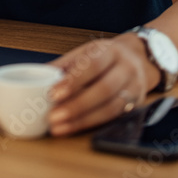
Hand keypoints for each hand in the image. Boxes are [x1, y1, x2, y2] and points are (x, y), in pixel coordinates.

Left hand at [46, 34, 160, 135]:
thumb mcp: (86, 52)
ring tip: (59, 126)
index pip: (93, 65)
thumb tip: (38, 76)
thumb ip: (64, 65)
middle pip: (104, 89)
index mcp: (111, 51)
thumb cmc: (106, 56)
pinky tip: (74, 127)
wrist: (139, 60)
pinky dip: (92, 124)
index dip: (74, 80)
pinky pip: (114, 118)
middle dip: (77, 105)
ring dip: (83, 120)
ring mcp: (135, 88)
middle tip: (53, 116)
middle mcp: (127, 68)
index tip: (53, 93)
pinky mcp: (136, 106)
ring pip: (111, 108)